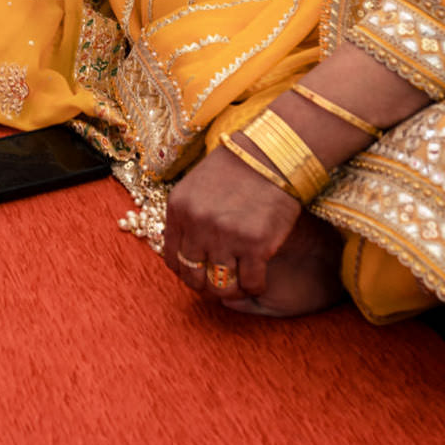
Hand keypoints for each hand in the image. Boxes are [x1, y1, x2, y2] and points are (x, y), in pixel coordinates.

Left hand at [162, 143, 304, 303]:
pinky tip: (259, 278)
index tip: (199, 274)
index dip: (186, 272)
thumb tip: (184, 253)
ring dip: (232, 290)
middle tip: (220, 284)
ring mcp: (225, 235)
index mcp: (179, 208)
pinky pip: (251, 283)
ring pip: (221, 286)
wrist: (271, 154)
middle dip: (206, 286)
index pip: (173, 259)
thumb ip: (187, 217)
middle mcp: (197, 224)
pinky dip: (255, 286)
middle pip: (194, 277)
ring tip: (240, 284)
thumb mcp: (197, 186)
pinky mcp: (255, 244)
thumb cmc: (236, 169)